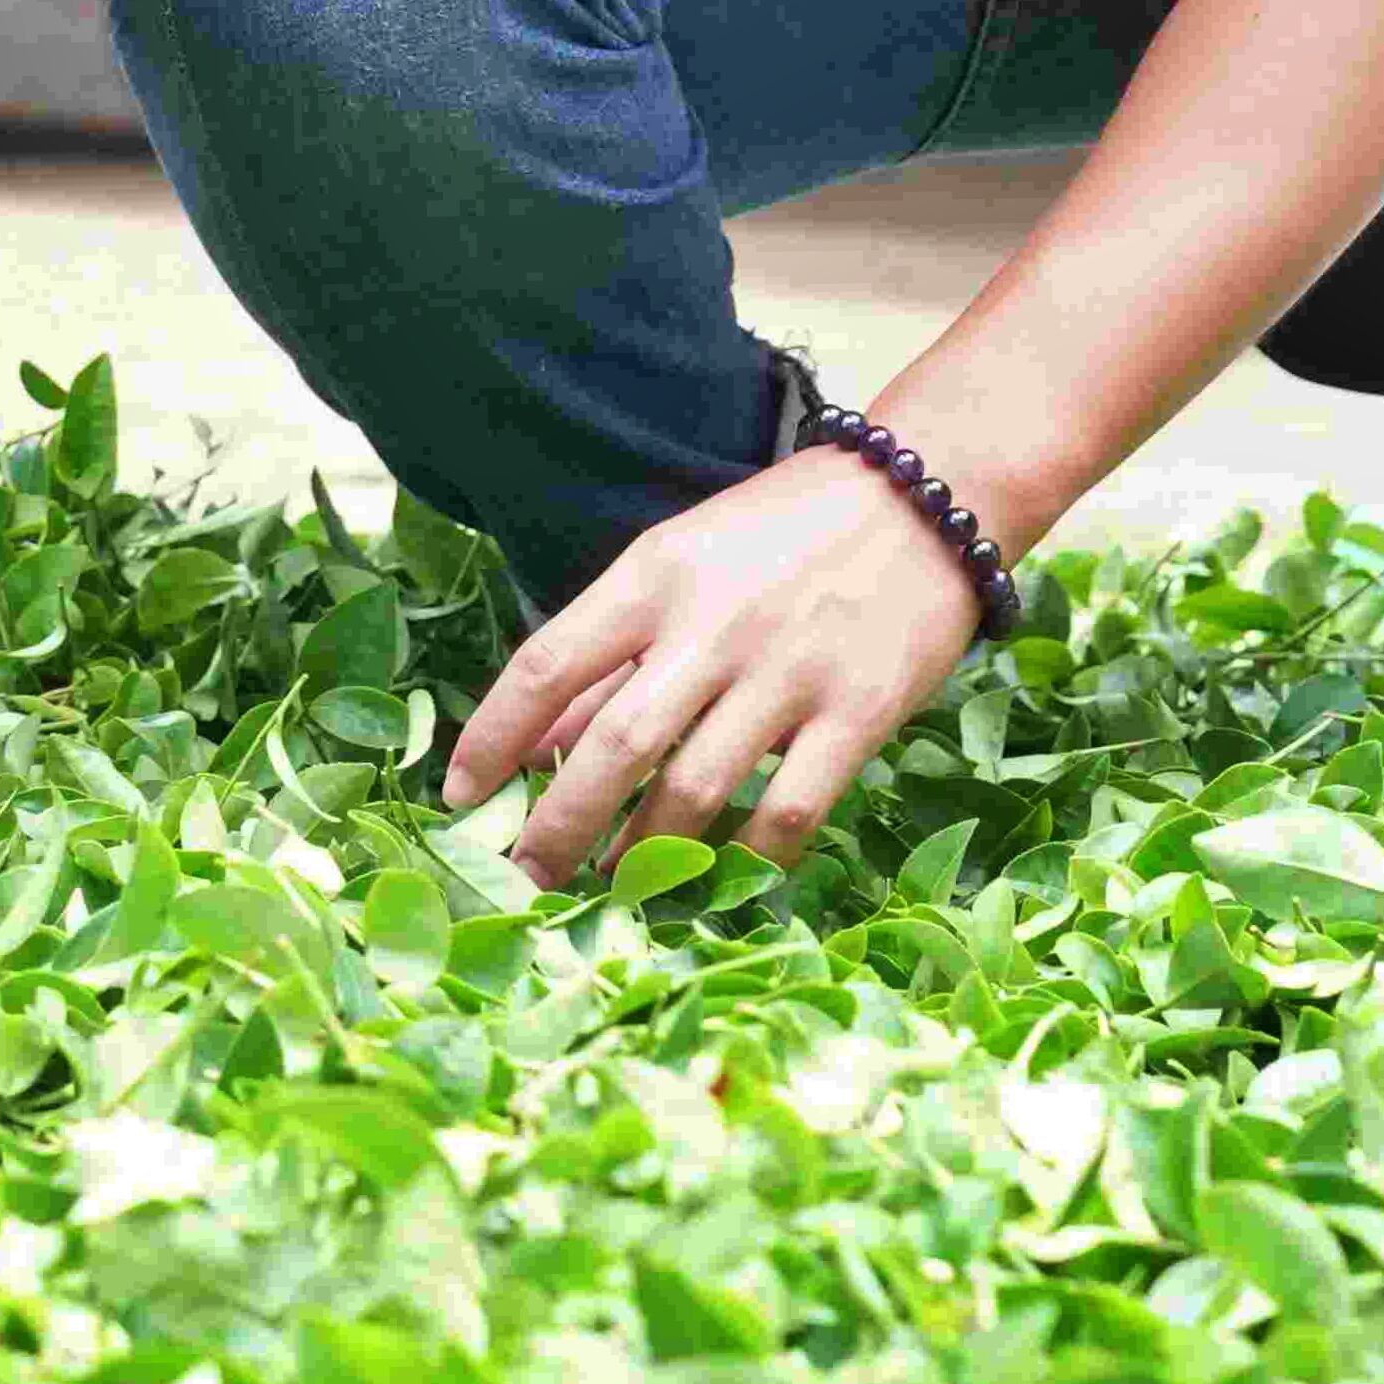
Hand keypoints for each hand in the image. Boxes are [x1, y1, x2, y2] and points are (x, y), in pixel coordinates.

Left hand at [442, 450, 1000, 884]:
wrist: (924, 495)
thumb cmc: (784, 532)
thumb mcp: (682, 563)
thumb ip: (617, 652)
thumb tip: (539, 747)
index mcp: (654, 575)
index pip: (546, 664)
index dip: (491, 737)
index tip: (460, 795)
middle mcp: (713, 625)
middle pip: (612, 746)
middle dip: (557, 827)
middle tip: (527, 877)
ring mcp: (788, 672)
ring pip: (693, 790)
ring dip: (642, 855)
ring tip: (613, 888)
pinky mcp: (859, 712)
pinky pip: (788, 811)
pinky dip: (745, 859)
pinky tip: (718, 879)